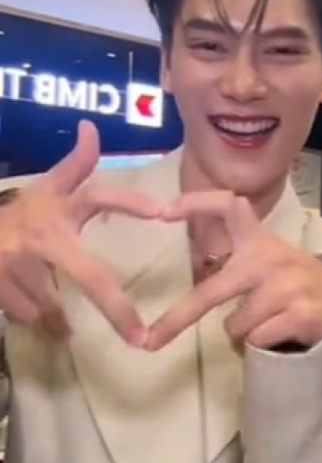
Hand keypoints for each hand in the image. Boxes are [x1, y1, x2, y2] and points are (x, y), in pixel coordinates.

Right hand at [0, 121, 161, 342]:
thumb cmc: (18, 213)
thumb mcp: (45, 188)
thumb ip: (74, 165)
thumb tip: (90, 125)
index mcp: (58, 204)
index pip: (98, 196)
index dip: (129, 202)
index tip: (163, 212)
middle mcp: (41, 229)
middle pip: (88, 276)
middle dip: (116, 309)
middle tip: (138, 337)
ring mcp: (16, 256)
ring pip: (51, 304)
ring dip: (55, 317)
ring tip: (59, 321)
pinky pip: (29, 314)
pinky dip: (35, 319)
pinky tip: (29, 310)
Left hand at [146, 190, 321, 350]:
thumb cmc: (294, 282)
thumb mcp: (269, 258)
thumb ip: (237, 256)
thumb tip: (193, 280)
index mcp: (259, 240)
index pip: (228, 206)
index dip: (196, 203)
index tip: (162, 212)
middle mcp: (269, 259)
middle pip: (211, 292)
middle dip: (177, 319)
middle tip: (152, 340)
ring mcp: (285, 287)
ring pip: (234, 325)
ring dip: (243, 332)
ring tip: (266, 322)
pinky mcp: (299, 314)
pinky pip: (256, 340)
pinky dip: (259, 344)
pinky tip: (279, 332)